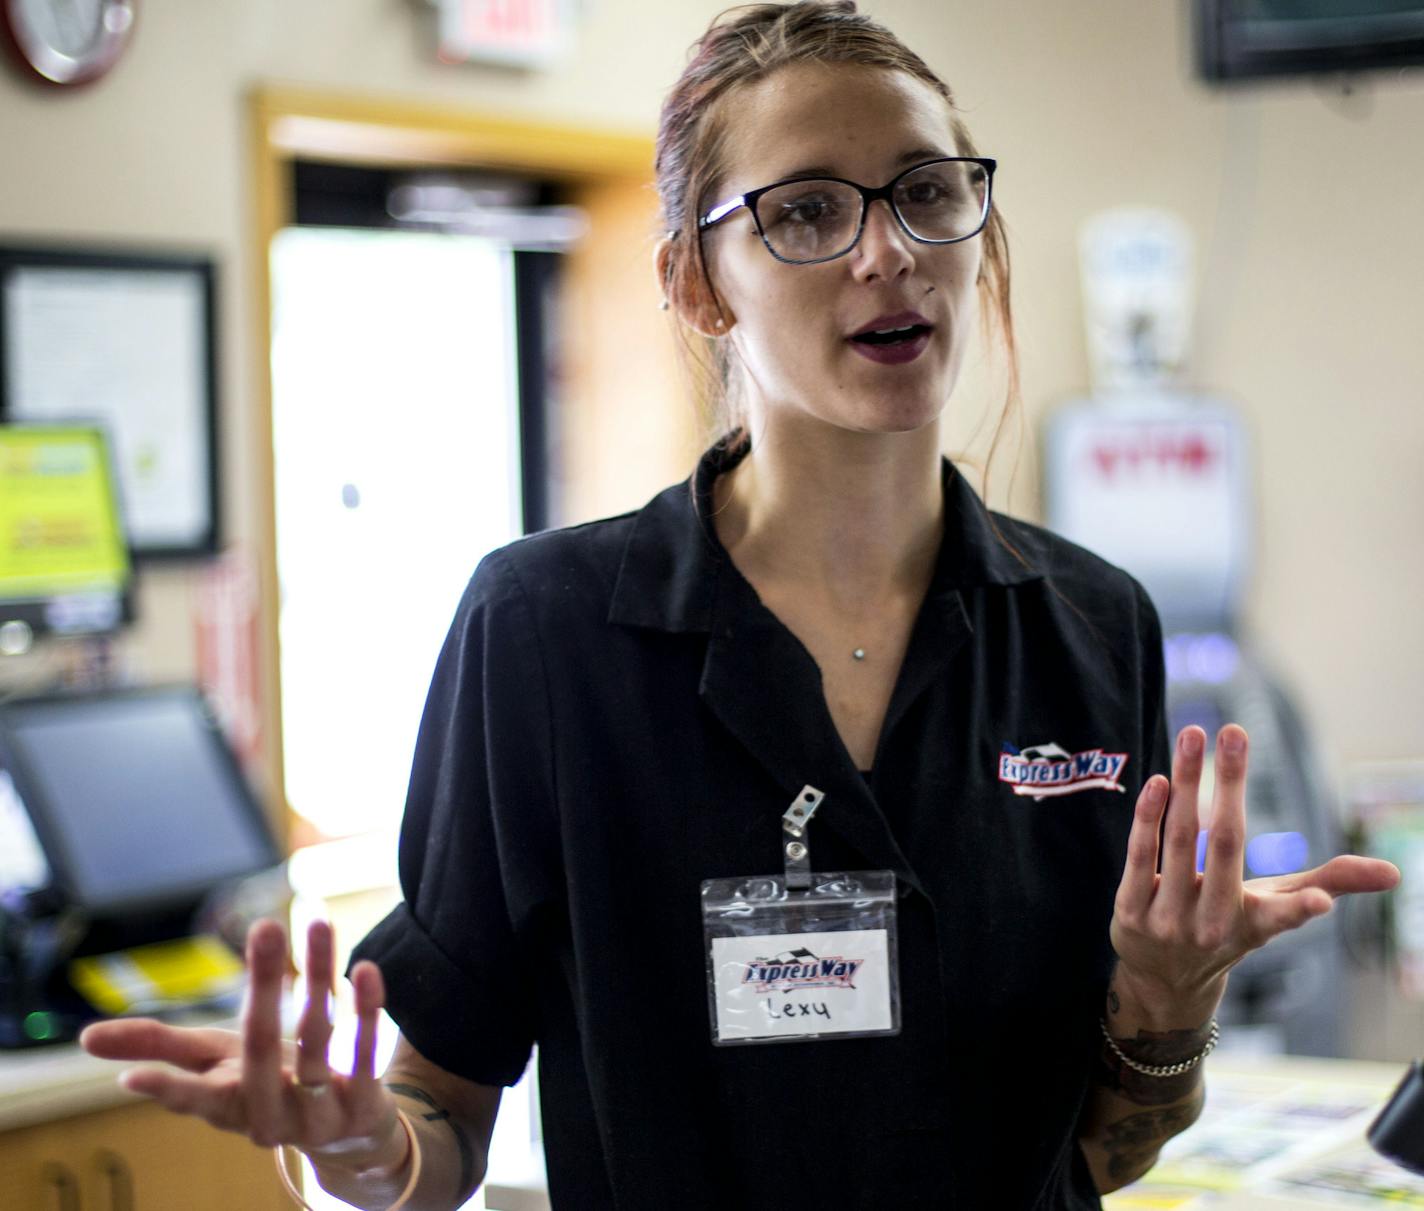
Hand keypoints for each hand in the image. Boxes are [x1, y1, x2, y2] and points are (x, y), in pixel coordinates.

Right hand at [79, 919, 404, 1173]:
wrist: (345, 1138)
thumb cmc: (264, 1086)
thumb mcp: (213, 1067)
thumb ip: (157, 1048)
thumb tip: (84, 1039)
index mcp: (228, 1105)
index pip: (194, 1098)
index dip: (167, 1090)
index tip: (132, 1080)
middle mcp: (272, 1113)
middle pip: (263, 1049)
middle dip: (264, 987)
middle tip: (263, 925)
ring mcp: (321, 1111)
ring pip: (320, 1040)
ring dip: (319, 977)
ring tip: (317, 922)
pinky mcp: (365, 1102)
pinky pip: (366, 1053)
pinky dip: (367, 1010)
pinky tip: (365, 969)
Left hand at [1109, 723, 1399, 1027]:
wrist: (1163, 980)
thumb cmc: (1226, 928)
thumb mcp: (1273, 910)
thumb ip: (1329, 882)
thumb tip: (1394, 873)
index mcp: (1254, 924)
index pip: (1283, 915)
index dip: (1303, 910)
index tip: (1321, 903)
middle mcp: (1212, 923)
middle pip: (1223, 843)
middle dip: (1229, 783)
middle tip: (1234, 730)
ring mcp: (1168, 919)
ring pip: (1177, 842)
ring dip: (1185, 783)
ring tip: (1193, 734)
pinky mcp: (1129, 912)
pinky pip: (1139, 857)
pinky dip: (1148, 818)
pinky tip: (1158, 782)